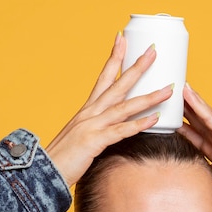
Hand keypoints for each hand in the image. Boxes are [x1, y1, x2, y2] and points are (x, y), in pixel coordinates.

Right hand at [46, 33, 172, 186]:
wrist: (42, 172)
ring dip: (148, 97)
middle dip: (137, 67)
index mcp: (87, 110)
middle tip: (153, 50)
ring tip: (168, 89)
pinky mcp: (93, 142)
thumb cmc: (62, 159)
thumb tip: (111, 131)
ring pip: (125, 106)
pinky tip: (155, 118)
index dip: (114, 58)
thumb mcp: (81, 139)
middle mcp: (89, 113)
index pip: (103, 78)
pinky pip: (121, 131)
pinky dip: (138, 124)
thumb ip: (97, 131)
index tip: (122, 38)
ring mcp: (91, 126)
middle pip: (118, 84)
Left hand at [178, 84, 211, 206]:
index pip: (198, 138)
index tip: (172, 121)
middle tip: (171, 98)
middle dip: (185, 112)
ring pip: (203, 116)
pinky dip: (199, 106)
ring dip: (191, 103)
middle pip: (199, 124)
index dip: (185, 129)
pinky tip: (189, 94)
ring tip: (179, 88)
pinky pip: (210, 118)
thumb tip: (204, 174)